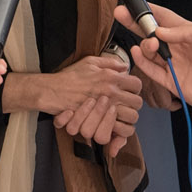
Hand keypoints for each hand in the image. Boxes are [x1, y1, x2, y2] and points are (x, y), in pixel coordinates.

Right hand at [15, 55, 140, 153]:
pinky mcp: (99, 121)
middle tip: (127, 105)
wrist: (53, 91)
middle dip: (134, 105)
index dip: (135, 88)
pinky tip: (115, 126)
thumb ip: (110, 62)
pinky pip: (119, 130)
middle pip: (138, 102)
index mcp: (110, 77)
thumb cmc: (70, 76)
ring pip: (131, 117)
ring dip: (129, 118)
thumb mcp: (90, 62)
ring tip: (121, 116)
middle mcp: (111, 92)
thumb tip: (125, 66)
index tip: (129, 91)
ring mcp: (105, 108)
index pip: (137, 84)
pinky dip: (120, 130)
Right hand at [115, 3, 191, 116]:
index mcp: (188, 33)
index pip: (165, 18)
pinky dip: (142, 61)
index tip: (135, 2)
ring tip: (150, 43)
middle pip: (151, 33)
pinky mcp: (171, 82)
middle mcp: (178, 47)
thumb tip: (161, 30)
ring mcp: (173, 64)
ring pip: (149, 51)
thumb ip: (185, 31)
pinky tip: (137, 52)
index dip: (150, 10)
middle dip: (136, 22)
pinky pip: (151, 70)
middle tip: (121, 13)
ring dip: (144, 44)